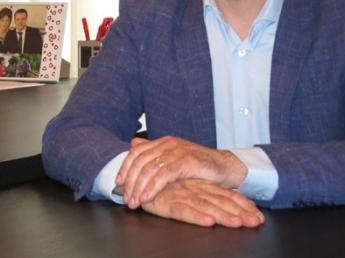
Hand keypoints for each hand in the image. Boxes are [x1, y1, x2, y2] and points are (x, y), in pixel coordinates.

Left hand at [116, 136, 246, 208]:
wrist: (226, 167)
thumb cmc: (201, 166)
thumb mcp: (175, 158)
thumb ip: (155, 152)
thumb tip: (133, 144)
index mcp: (164, 142)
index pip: (137, 152)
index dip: (125, 167)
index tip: (118, 183)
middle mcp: (168, 144)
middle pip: (140, 161)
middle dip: (130, 181)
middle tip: (126, 198)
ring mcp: (177, 151)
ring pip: (149, 168)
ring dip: (139, 187)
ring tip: (134, 202)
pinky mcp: (185, 161)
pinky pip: (163, 175)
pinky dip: (152, 187)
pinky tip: (146, 197)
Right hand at [141, 179, 263, 227]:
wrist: (137, 175)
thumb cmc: (162, 184)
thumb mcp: (187, 187)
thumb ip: (204, 190)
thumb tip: (216, 202)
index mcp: (201, 185)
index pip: (227, 195)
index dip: (243, 205)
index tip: (259, 217)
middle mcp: (195, 189)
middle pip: (221, 201)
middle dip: (240, 212)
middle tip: (256, 222)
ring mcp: (182, 195)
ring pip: (207, 206)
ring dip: (224, 215)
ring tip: (239, 223)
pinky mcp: (167, 202)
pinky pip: (184, 211)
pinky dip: (197, 216)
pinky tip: (209, 221)